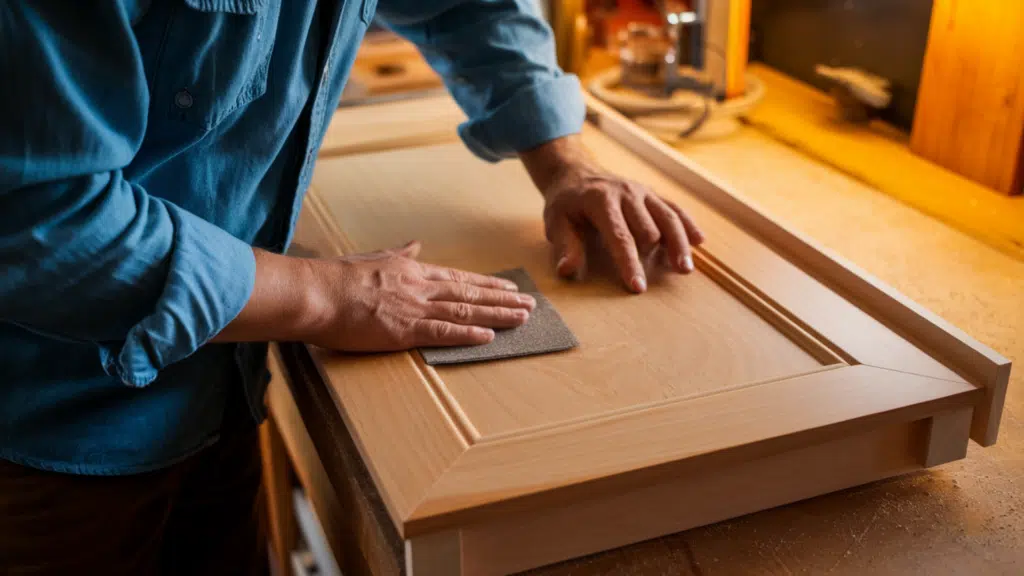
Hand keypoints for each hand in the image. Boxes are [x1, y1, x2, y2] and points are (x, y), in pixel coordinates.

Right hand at [305, 241, 534, 350]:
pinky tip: (490, 336)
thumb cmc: (335, 278)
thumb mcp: (371, 257)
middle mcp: (419, 287)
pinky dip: (468, 334)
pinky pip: (443, 332)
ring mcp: (414, 307)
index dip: (487, 284)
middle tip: (530, 305)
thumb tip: (414, 243)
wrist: (315, 292)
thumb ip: (397, 253)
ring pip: (465, 311)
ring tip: (522, 319)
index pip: (458, 278)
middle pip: (470, 293)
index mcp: (411, 272)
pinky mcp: (403, 330)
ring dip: (497, 315)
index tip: (509, 288)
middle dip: (503, 299)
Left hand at [520, 136, 703, 292]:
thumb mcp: (556, 222)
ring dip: (678, 244)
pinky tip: (698, 241)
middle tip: (650, 283)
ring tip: (685, 269)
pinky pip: (674, 208)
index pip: (620, 236)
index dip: (630, 263)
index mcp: (601, 200)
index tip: (638, 287)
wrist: (575, 173)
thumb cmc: (566, 202)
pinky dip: (687, 224)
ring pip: (668, 218)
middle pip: (649, 228)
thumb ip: (565, 245)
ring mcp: (643, 192)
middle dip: (652, 256)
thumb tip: (567, 270)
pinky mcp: (652, 194)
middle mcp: (627, 193)